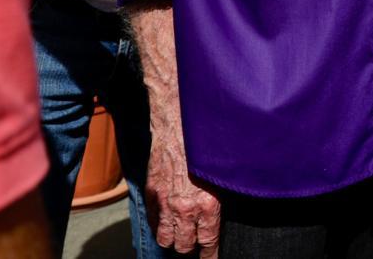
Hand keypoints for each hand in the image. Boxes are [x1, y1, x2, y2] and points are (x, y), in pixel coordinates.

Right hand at [146, 127, 220, 256]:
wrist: (179, 127)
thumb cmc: (205, 148)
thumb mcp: (221, 175)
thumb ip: (218, 200)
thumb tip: (218, 219)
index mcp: (207, 205)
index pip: (208, 242)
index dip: (209, 255)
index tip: (210, 258)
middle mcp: (185, 208)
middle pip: (184, 246)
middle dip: (190, 248)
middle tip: (194, 243)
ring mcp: (166, 203)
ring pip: (165, 239)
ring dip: (173, 240)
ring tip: (179, 235)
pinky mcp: (152, 194)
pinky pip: (154, 222)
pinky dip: (159, 226)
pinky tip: (166, 222)